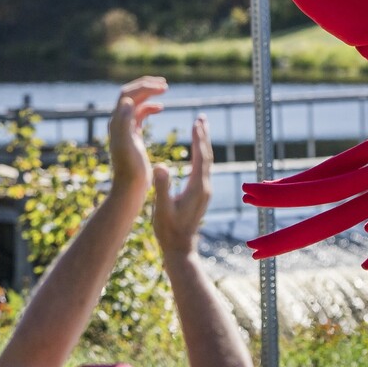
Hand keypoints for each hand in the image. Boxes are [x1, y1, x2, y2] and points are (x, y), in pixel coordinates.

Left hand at [108, 77, 165, 201]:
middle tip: (164, 84)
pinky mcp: (133, 136)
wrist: (130, 187)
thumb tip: (126, 101)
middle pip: (130, 95)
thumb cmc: (130, 169)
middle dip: (146, 86)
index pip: (127, 94)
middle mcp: (119, 123)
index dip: (143, 86)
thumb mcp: (127, 145)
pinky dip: (150, 107)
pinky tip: (161, 108)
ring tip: (164, 90)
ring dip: (149, 94)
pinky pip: (140, 115)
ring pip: (136, 103)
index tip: (162, 86)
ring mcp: (126, 129)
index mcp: (117, 122)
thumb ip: (124, 123)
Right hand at [151, 115, 211, 258]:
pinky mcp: (201, 196)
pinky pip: (203, 170)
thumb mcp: (162, 208)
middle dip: (203, 136)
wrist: (180, 249)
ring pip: (206, 163)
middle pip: (207, 156)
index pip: (200, 157)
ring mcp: (204, 192)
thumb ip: (162, 187)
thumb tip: (160, 166)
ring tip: (199, 129)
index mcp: (197, 188)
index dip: (198, 138)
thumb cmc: (168, 230)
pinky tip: (196, 154)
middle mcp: (204, 188)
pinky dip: (200, 156)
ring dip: (203, 144)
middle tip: (201, 117)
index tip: (196, 121)